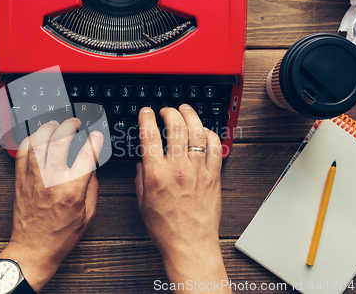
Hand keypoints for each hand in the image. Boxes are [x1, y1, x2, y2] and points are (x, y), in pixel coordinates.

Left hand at [0, 118, 102, 291]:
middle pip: (59, 141)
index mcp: (72, 190)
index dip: (94, 141)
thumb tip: (92, 167)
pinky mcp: (21, 180)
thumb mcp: (88, 214)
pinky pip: (22, 153)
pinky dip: (29, 140)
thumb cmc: (60, 236)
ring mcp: (33, 179)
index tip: (97, 136)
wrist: (33, 249)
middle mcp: (51, 181)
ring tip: (56, 124)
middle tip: (75, 123)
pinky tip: (37, 137)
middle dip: (70, 126)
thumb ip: (92, 187)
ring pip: (37, 143)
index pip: (86, 155)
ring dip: (47, 128)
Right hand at [135, 104, 230, 292]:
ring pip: (197, 132)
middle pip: (176, 127)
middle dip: (169, 112)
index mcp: (157, 175)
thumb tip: (141, 163)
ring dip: (190, 116)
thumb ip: (140, 178)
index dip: (146, 118)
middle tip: (166, 110)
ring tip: (185, 110)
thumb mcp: (142, 203)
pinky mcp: (214, 176)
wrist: (190, 244)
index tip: (146, 112)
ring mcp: (198, 171)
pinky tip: (204, 131)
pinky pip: (215, 147)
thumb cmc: (166, 228)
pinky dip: (210, 134)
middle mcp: (178, 169)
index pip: (150, 136)